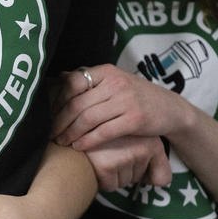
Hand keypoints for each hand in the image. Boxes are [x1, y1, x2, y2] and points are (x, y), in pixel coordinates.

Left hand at [51, 64, 187, 150]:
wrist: (171, 109)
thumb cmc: (135, 97)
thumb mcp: (113, 82)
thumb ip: (89, 81)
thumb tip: (57, 79)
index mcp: (106, 72)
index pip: (72, 83)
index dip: (56, 101)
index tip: (46, 115)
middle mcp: (115, 83)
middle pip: (77, 103)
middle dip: (59, 121)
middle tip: (49, 133)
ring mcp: (126, 100)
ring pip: (88, 118)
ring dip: (70, 133)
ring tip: (61, 142)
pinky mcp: (135, 119)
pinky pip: (103, 132)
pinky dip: (87, 141)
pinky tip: (79, 147)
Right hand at [85, 135, 171, 190]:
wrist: (72, 129)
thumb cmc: (102, 137)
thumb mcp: (132, 139)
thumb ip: (154, 161)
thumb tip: (161, 182)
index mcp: (151, 139)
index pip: (163, 179)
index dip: (147, 178)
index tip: (135, 166)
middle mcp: (142, 146)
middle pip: (138, 179)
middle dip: (125, 172)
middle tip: (111, 154)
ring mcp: (125, 155)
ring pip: (124, 182)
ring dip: (113, 175)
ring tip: (101, 156)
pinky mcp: (107, 165)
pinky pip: (111, 186)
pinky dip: (101, 180)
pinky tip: (95, 162)